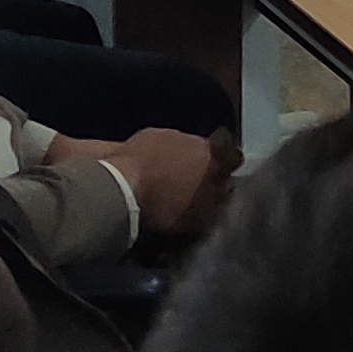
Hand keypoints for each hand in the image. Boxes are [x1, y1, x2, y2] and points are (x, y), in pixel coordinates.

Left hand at [89, 127, 231, 237]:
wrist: (120, 190)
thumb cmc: (165, 206)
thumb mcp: (201, 217)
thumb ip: (217, 201)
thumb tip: (224, 194)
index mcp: (214, 155)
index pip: (232, 154)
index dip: (228, 166)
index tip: (222, 179)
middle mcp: (191, 137)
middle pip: (201, 149)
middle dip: (196, 163)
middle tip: (187, 185)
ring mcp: (163, 133)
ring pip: (174, 146)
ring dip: (170, 160)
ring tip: (160, 182)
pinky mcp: (136, 136)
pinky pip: (151, 148)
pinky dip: (149, 159)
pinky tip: (141, 176)